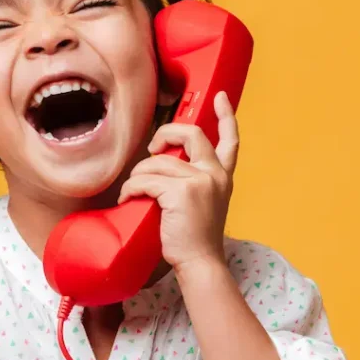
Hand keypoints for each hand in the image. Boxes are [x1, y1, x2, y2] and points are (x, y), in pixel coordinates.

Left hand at [117, 90, 238, 272]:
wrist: (200, 262)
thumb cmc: (196, 236)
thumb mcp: (206, 202)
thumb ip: (195, 179)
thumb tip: (164, 162)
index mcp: (222, 176)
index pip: (230, 140)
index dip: (226, 115)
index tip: (220, 97)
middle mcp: (215, 174)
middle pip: (190, 134)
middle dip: (165, 133)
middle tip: (153, 148)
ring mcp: (199, 182)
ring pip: (157, 162)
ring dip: (138, 175)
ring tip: (132, 192)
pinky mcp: (181, 193)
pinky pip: (145, 180)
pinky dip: (131, 188)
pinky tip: (129, 199)